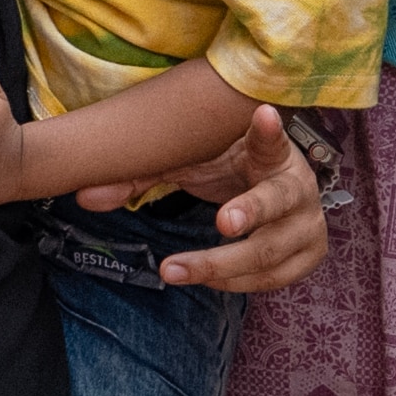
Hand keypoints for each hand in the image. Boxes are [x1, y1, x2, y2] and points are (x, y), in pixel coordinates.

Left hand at [149, 103, 327, 294]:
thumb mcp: (197, 163)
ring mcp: (309, 226)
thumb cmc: (234, 173)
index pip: (271, 139)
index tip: (262, 114)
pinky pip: (272, 278)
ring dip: (220, 265)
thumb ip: (146, 174)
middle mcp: (299, 187)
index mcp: (274, 154)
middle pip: (276, 202)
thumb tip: (85, 197)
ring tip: (174, 269)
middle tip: (223, 220)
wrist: (280, 192)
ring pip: (268, 252)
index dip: (268, 130)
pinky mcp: (309, 257)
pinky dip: (235, 282)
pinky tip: (204, 279)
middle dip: (249, 212)